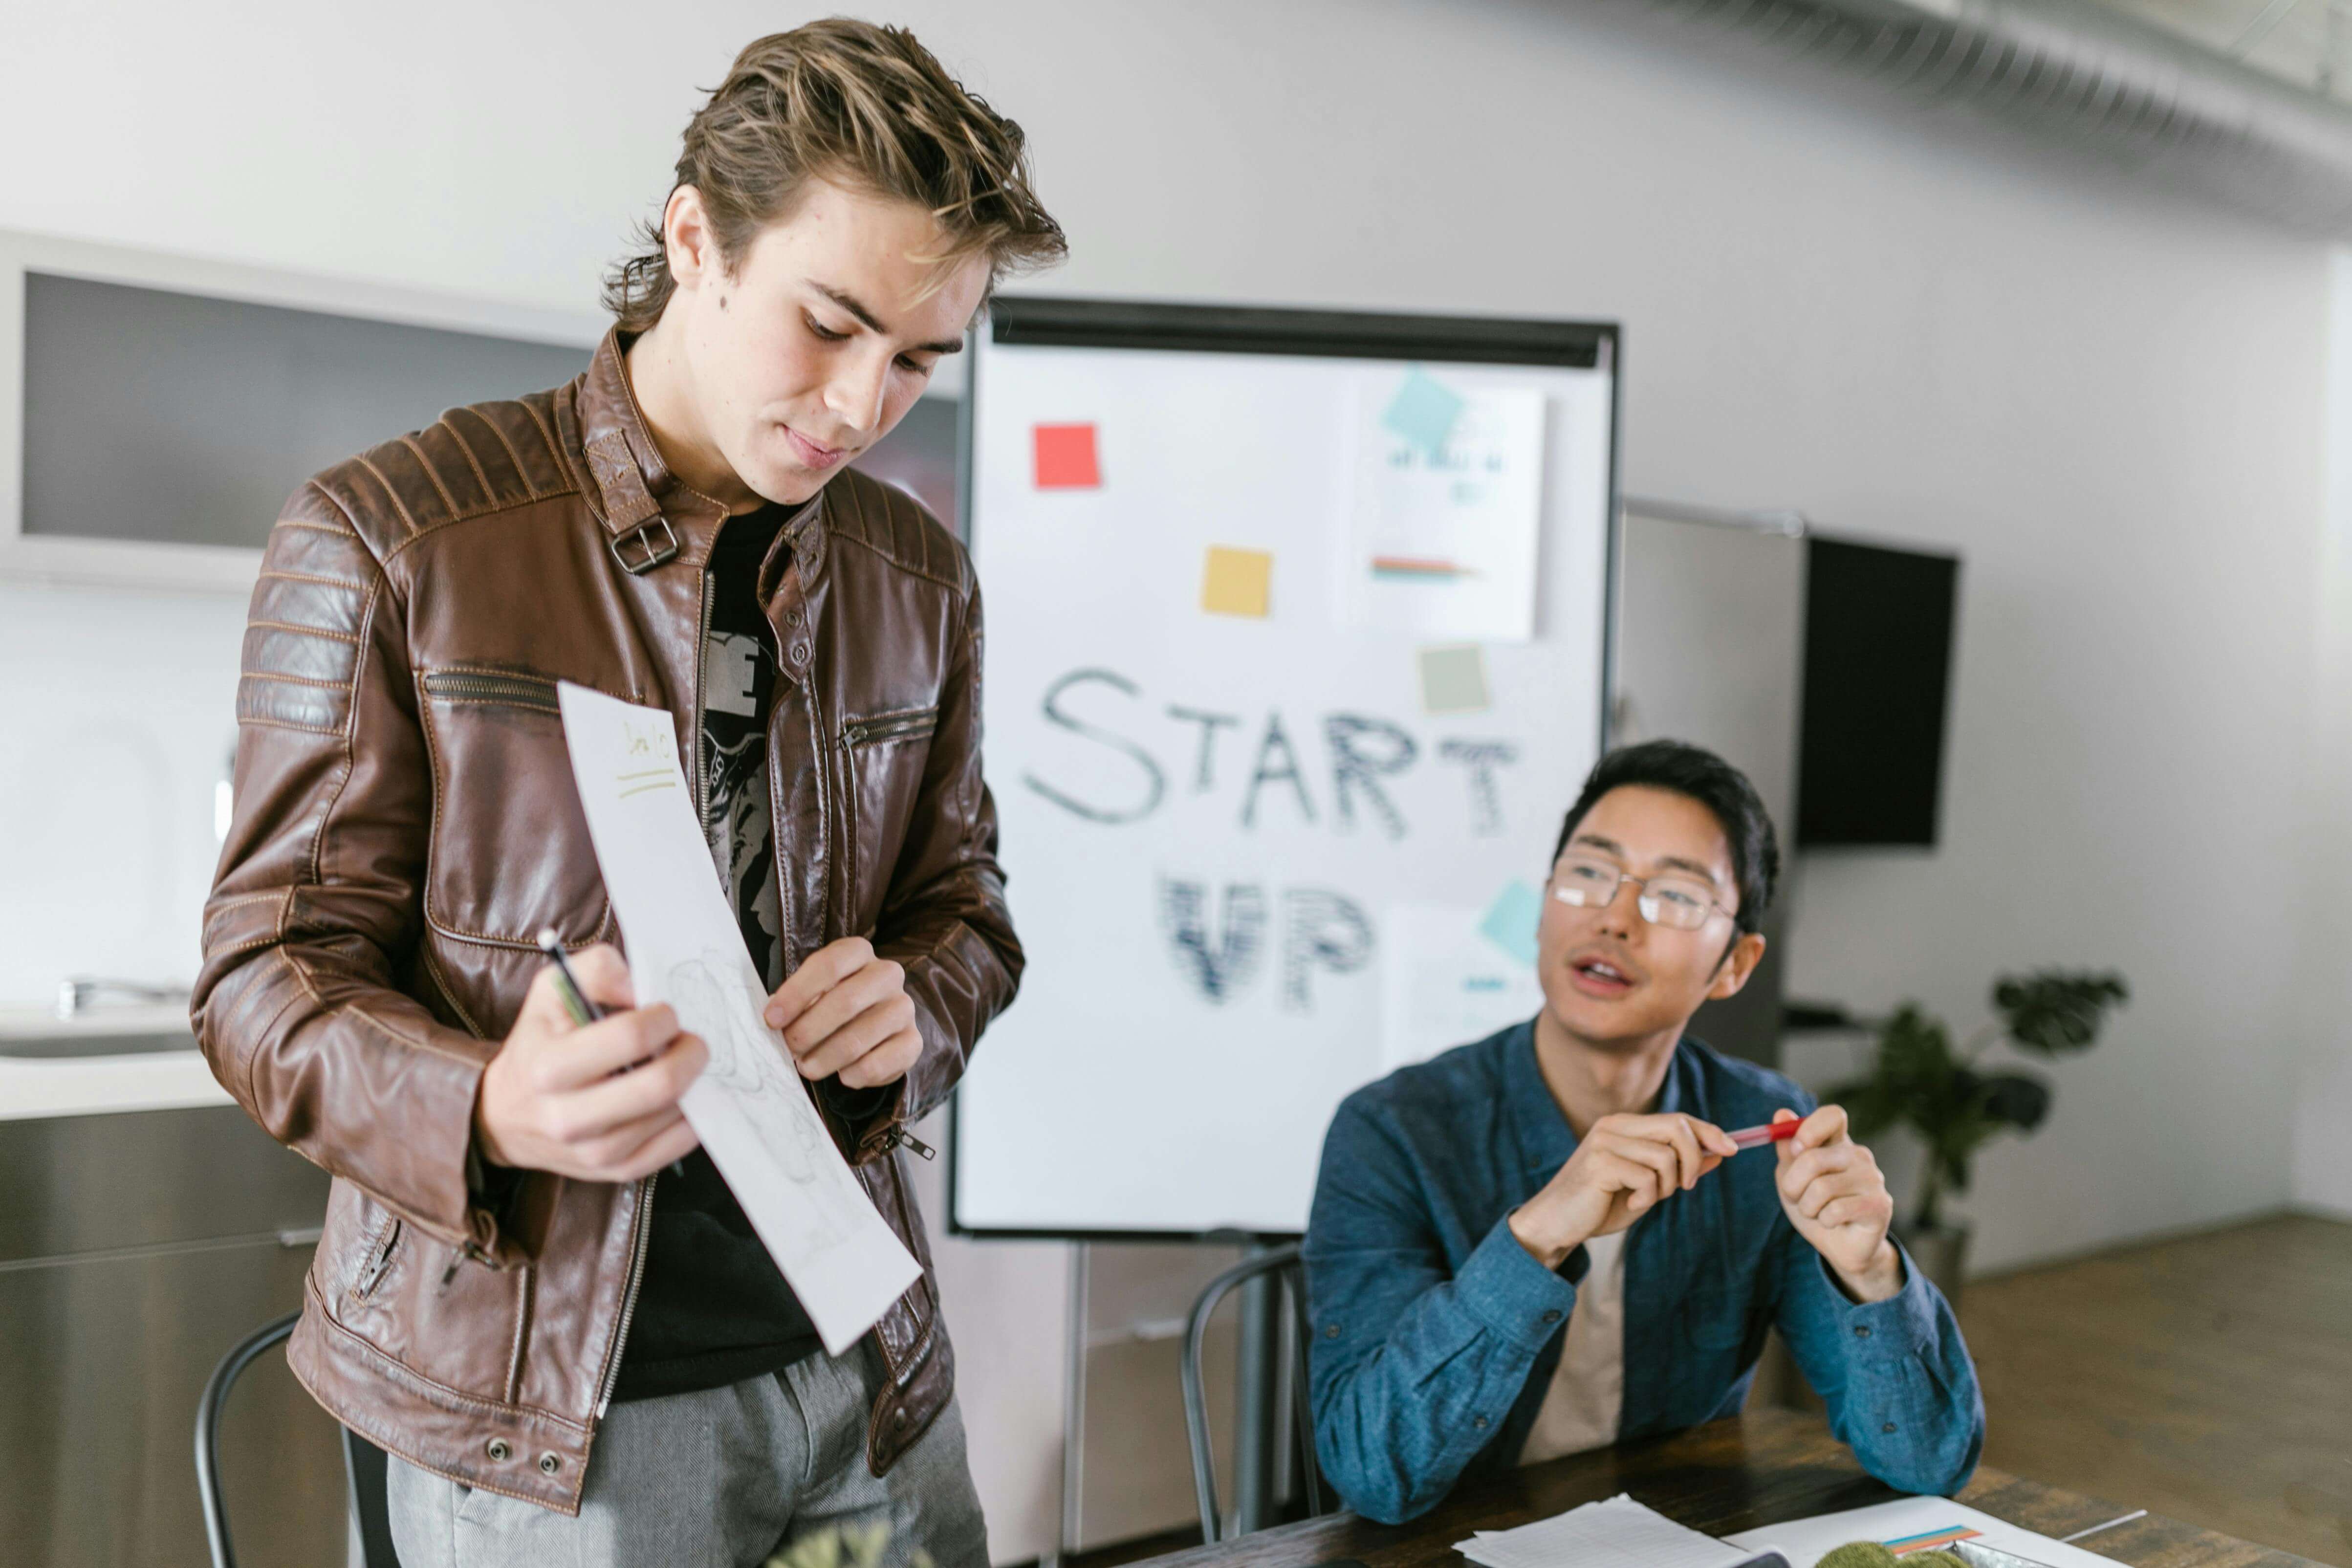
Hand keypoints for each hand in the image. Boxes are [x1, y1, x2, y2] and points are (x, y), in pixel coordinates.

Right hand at [473, 945, 706, 1181]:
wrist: (507, 1113)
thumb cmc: (539, 1041)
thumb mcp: (552, 990)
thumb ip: (598, 970)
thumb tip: (642, 988)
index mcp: (549, 1066)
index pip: (630, 1037)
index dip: (663, 1018)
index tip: (665, 1012)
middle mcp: (568, 1117)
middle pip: (660, 1084)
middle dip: (691, 1052)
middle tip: (690, 1039)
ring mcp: (595, 1151)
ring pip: (673, 1114)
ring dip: (692, 1083)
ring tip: (678, 1064)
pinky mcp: (617, 1172)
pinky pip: (677, 1144)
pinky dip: (691, 1116)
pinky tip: (683, 1096)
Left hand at [763, 936, 920, 1089]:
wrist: (874, 1026)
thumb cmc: (831, 1003)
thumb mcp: (812, 990)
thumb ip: (796, 999)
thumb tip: (775, 1018)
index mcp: (859, 952)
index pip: (829, 965)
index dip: (797, 993)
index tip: (772, 1019)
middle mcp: (887, 975)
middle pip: (846, 1002)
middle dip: (809, 1030)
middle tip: (790, 1047)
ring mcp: (903, 1009)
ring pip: (858, 1039)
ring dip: (824, 1059)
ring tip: (807, 1066)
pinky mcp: (912, 1042)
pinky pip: (877, 1065)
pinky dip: (852, 1075)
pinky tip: (842, 1074)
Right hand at [1508, 1112, 1739, 1267]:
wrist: (1556, 1224)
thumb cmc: (1599, 1205)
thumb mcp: (1646, 1186)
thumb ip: (1677, 1168)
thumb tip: (1717, 1153)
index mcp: (1624, 1125)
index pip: (1676, 1118)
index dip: (1708, 1131)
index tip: (1731, 1149)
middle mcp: (1614, 1126)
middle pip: (1676, 1126)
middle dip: (1692, 1157)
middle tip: (1685, 1186)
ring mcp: (1605, 1142)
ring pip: (1665, 1156)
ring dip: (1666, 1186)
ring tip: (1644, 1199)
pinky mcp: (1600, 1163)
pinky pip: (1647, 1177)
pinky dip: (1647, 1197)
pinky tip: (1628, 1203)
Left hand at [1773, 1106, 1902, 1301]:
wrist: (1839, 1246)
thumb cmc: (1814, 1206)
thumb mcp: (1792, 1176)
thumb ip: (1787, 1149)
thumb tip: (1781, 1113)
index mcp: (1838, 1143)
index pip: (1833, 1116)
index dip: (1809, 1128)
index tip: (1795, 1149)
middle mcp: (1859, 1156)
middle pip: (1813, 1158)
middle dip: (1792, 1184)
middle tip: (1795, 1197)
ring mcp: (1873, 1179)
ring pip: (1821, 1188)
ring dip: (1807, 1207)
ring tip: (1817, 1212)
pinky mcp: (1880, 1205)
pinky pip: (1835, 1210)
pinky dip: (1824, 1221)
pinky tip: (1833, 1222)